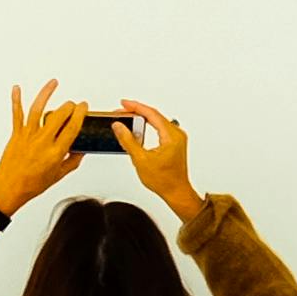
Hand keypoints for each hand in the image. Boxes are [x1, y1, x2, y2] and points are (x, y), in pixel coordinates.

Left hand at [0, 80, 90, 218]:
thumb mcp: (58, 175)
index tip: (83, 106)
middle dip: (68, 106)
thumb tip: (81, 151)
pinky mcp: (16, 135)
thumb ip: (72, 161)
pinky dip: (16, 100)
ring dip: (46, 93)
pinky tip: (17, 88)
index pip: (72, 128)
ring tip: (53, 83)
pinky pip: (16, 114)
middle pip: (59, 116)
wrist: (9, 189)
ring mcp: (28, 136)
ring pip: (38, 110)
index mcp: (55, 153)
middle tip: (72, 104)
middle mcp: (42, 142)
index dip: (80, 114)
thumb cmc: (31, 185)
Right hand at [116, 98, 205, 223]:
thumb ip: (128, 141)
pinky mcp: (174, 142)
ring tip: (127, 117)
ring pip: (157, 121)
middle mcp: (177, 134)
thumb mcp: (141, 160)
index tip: (124, 103)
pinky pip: (160, 128)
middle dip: (137, 111)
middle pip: (155, 115)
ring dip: (142, 118)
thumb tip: (119, 127)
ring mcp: (177, 138)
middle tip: (122, 110)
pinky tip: (138, 128)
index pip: (152, 114)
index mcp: (172, 136)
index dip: (136, 107)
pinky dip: (148, 126)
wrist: (176, 191)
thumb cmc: (164, 181)